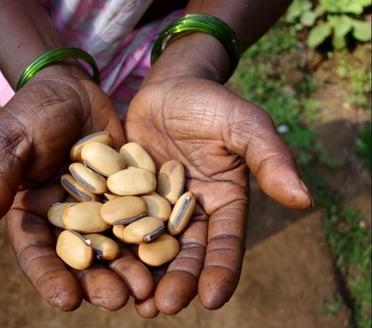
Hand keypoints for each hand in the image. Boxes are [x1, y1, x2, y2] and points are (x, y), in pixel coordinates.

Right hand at [0, 71, 153, 310]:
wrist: (72, 87)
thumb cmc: (33, 110)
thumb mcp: (10, 139)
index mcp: (32, 214)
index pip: (37, 253)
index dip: (49, 277)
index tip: (66, 300)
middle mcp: (69, 219)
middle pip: (82, 258)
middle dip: (98, 282)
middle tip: (118, 299)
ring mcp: (102, 207)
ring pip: (115, 245)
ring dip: (130, 269)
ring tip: (147, 288)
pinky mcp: (130, 193)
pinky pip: (142, 217)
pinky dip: (154, 235)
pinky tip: (169, 251)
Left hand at [125, 75, 312, 316]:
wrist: (169, 87)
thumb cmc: (211, 103)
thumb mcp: (244, 125)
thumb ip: (270, 158)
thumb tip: (304, 199)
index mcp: (224, 202)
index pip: (225, 242)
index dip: (221, 270)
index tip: (212, 298)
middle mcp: (191, 211)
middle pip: (186, 252)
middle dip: (178, 280)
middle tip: (164, 307)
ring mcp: (157, 206)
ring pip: (153, 245)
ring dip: (146, 273)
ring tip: (136, 301)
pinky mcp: (128, 196)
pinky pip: (121, 222)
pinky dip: (116, 243)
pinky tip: (105, 262)